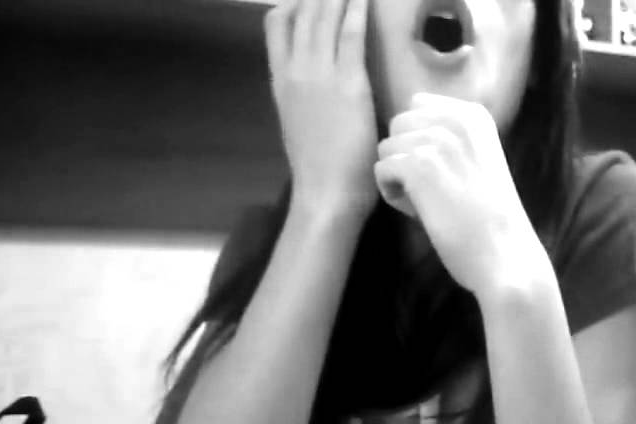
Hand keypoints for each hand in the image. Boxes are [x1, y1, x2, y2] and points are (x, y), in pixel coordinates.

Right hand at [267, 0, 378, 213]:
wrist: (325, 193)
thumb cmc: (319, 169)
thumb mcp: (300, 123)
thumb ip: (305, 99)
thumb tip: (317, 88)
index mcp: (280, 81)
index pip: (277, 25)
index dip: (294, 3)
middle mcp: (295, 70)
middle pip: (303, 13)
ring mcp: (320, 75)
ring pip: (325, 18)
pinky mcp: (349, 84)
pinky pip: (351, 36)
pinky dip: (358, 12)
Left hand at [374, 94, 549, 297]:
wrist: (505, 255)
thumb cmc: (490, 219)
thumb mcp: (479, 161)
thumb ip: (450, 140)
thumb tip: (401, 131)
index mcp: (474, 115)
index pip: (418, 106)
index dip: (419, 141)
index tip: (444, 171)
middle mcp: (457, 119)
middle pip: (398, 125)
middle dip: (405, 155)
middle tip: (434, 189)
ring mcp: (438, 141)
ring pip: (386, 148)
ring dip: (399, 177)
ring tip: (429, 202)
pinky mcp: (419, 166)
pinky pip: (382, 169)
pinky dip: (393, 194)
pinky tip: (420, 212)